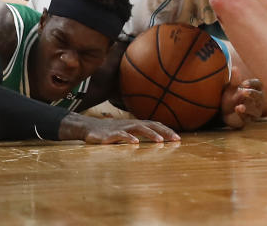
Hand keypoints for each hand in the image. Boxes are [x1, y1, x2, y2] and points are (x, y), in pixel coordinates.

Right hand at [59, 113, 180, 143]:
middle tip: (176, 140)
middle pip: (150, 125)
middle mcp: (130, 124)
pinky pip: (121, 135)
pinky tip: (135, 142)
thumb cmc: (109, 131)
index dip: (166, 130)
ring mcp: (121, 128)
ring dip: (150, 134)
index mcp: (135, 123)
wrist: (88, 127)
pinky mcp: (110, 134)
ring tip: (160, 141)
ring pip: (138, 128)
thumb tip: (156, 137)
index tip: (178, 139)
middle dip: (164, 132)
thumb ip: (139, 133)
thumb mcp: (126, 131)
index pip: (154, 124)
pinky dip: (129, 138)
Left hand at [220, 78, 264, 129]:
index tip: (243, 84)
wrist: (224, 111)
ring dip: (248, 107)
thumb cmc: (231, 96)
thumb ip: (234, 80)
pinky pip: (248, 118)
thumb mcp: (231, 87)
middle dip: (252, 94)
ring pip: (256, 110)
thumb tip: (234, 68)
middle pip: (259, 97)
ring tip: (239, 106)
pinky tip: (237, 109)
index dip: (252, 84)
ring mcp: (254, 111)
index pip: (258, 85)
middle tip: (243, 92)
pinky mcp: (248, 120)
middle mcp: (257, 101)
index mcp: (255, 90)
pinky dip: (242, 114)